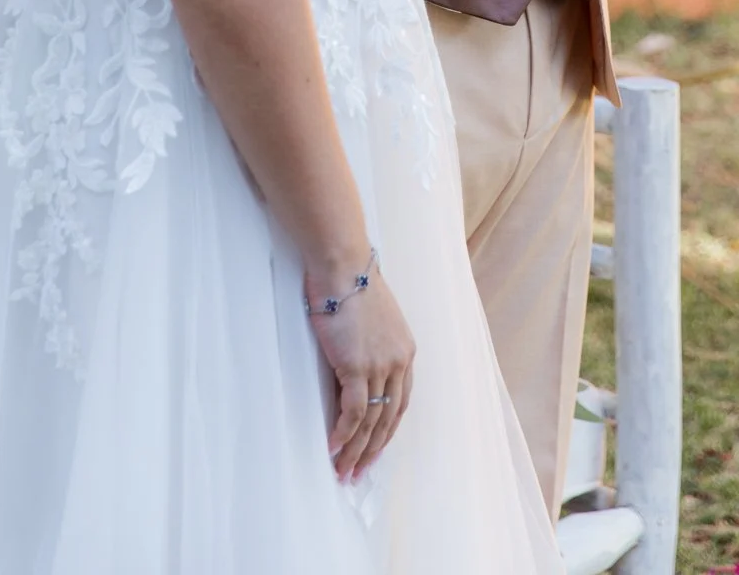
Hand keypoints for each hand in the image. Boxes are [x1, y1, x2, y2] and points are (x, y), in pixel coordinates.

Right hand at [307, 260, 414, 481]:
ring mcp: (380, 365)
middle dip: (372, 450)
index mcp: (404, 351)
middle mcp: (398, 361)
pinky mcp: (358, 366)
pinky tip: (333, 449)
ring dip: (355, 450)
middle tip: (356, 473)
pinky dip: (344, 434)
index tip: (373, 449)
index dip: (386, 430)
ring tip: (342, 471)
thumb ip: (371, 345)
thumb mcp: (371, 319)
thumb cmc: (350, 283)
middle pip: (388, 418)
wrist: (342, 264)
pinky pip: (354, 412)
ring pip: (371, 421)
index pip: (400, 402)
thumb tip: (354, 367)